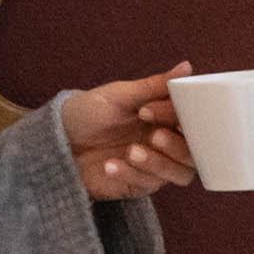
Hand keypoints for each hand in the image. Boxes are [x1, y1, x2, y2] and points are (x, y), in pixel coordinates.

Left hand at [63, 66, 194, 198]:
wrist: (58, 142)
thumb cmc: (89, 112)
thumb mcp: (119, 95)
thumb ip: (155, 86)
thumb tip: (187, 67)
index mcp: (167, 117)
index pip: (191, 120)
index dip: (177, 117)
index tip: (148, 109)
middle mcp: (167, 142)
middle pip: (195, 152)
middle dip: (177, 146)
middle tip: (153, 136)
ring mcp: (156, 166)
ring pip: (180, 174)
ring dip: (159, 164)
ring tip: (131, 152)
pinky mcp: (140, 185)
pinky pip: (149, 185)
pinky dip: (131, 174)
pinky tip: (109, 165)